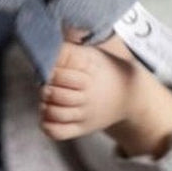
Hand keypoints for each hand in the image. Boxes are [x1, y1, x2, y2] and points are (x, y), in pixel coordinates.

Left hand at [40, 29, 171, 157]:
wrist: (130, 95)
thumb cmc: (103, 71)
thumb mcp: (91, 54)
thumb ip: (68, 49)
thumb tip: (41, 38)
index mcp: (89, 70)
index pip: (58, 70)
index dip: (47, 68)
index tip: (50, 66)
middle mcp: (88, 93)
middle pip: (53, 92)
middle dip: (45, 86)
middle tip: (48, 83)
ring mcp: (86, 113)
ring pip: (53, 111)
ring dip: (44, 104)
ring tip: (49, 97)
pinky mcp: (82, 128)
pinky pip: (57, 131)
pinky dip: (47, 124)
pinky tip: (49, 114)